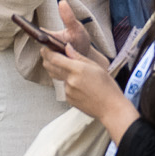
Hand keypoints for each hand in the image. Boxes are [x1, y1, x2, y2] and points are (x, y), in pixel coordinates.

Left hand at [37, 0, 132, 139]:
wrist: (111, 108)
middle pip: (51, 67)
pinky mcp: (68, 99)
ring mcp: (68, 91)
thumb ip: (79, 57)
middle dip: (47, 60)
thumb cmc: (107, 86)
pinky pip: (64, 87)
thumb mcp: (96, 67)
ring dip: (59, 72)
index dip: (47, 52)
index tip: (44, 48)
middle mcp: (70, 80)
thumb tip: (67, 47)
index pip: (55, 58)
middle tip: (47, 54)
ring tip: (70, 70)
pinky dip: (68, 83)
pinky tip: (80, 85)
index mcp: (78, 69)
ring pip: (59, 78)